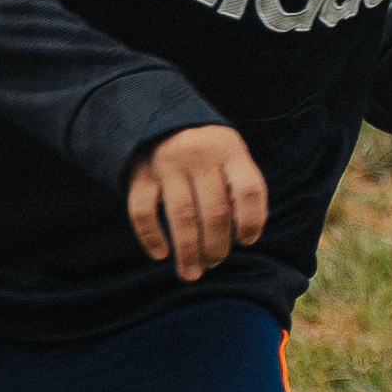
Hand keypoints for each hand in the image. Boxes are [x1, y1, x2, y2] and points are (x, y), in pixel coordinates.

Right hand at [126, 124, 266, 281]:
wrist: (162, 119)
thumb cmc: (208, 150)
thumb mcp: (232, 156)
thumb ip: (240, 188)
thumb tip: (240, 238)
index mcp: (230, 150)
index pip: (249, 190)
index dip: (252, 222)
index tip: (246, 241)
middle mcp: (199, 155)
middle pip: (215, 212)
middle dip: (216, 248)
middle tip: (213, 263)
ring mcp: (167, 163)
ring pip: (181, 217)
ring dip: (188, 252)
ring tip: (191, 273)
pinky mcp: (140, 174)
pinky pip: (143, 212)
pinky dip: (151, 238)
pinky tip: (161, 254)